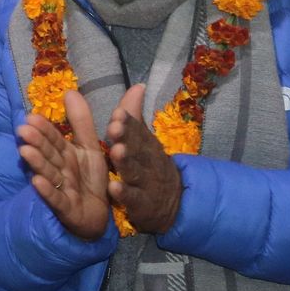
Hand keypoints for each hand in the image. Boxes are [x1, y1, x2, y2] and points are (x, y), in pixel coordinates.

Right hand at [15, 87, 119, 238]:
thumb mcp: (90, 146)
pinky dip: (46, 191)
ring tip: (25, 151)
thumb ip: (81, 121)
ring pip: (49, 173)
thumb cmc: (91, 180)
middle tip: (23, 130)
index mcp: (66, 155)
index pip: (54, 140)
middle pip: (49, 155)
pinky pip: (56, 199)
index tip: (31, 117)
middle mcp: (61, 170)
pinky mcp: (66, 209)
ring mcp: (62, 189)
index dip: (44, 129)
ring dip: (37, 163)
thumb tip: (70, 91)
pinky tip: (37, 182)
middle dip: (37, 143)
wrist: (101, 215)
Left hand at [108, 86, 183, 232]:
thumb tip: (138, 85)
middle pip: (137, 149)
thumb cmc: (151, 166)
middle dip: (126, 137)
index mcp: (146, 145)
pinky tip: (113, 188)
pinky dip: (124, 194)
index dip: (128, 122)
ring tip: (116, 152)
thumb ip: (135, 116)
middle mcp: (148, 161)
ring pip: (135, 171)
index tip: (117, 113)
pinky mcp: (143, 204)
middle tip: (114, 127)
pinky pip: (134, 199)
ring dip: (125, 162)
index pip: (138, 131)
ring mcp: (146, 183)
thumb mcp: (145, 141)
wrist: (176, 204)